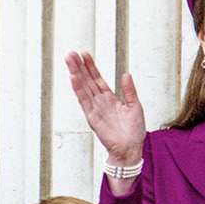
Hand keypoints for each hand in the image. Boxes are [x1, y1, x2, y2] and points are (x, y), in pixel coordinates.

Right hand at [65, 51, 145, 165]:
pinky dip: (78, 89)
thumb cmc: (134, 132)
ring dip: (76, 74)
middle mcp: (100, 102)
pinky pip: (84, 100)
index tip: (84, 54)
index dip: (91, 67)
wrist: (130, 150)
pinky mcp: (92, 117)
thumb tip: (126, 74)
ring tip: (69, 61)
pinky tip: (73, 78)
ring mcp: (95, 109)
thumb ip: (129, 91)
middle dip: (79, 67)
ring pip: (83, 87)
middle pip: (87, 80)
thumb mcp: (135, 107)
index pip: (97, 79)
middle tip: (71, 53)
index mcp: (110, 99)